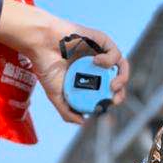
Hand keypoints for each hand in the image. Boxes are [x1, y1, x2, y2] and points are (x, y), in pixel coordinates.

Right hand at [0, 0, 128, 125]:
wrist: (40, 44)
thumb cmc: (46, 66)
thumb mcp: (55, 95)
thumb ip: (67, 111)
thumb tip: (82, 122)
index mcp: (88, 78)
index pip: (106, 91)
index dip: (110, 100)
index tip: (105, 107)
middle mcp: (96, 66)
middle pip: (118, 80)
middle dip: (120, 93)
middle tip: (113, 99)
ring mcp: (100, 53)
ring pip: (121, 66)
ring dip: (122, 78)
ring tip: (112, 86)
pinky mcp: (101, 40)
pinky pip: (115, 52)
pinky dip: (110, 60)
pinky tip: (96, 61)